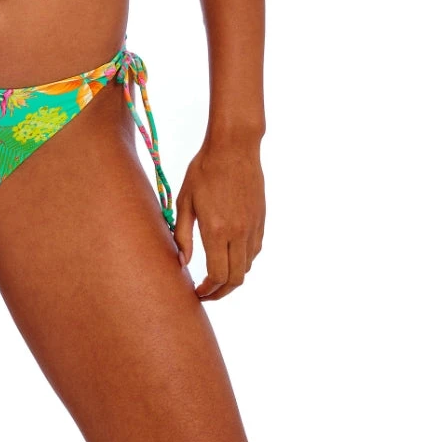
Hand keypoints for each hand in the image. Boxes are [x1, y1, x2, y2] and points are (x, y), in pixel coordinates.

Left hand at [173, 134, 265, 300]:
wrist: (234, 148)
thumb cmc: (203, 171)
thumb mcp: (185, 201)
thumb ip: (182, 235)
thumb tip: (181, 262)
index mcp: (217, 230)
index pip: (216, 275)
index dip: (207, 290)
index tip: (196, 292)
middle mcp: (239, 233)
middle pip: (235, 279)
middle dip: (220, 292)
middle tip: (206, 293)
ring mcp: (253, 227)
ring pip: (247, 267)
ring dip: (232, 278)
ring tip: (215, 278)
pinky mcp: (261, 220)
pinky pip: (254, 251)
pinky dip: (243, 261)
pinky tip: (229, 257)